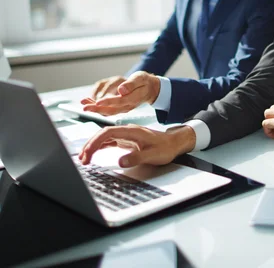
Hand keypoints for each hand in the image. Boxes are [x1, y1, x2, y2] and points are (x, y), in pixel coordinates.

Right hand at [79, 124, 195, 167]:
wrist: (173, 143)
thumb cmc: (165, 148)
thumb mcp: (152, 155)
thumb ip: (136, 157)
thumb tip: (120, 161)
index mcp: (131, 131)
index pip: (108, 132)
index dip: (96, 141)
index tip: (88, 153)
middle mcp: (126, 131)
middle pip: (103, 134)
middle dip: (90, 144)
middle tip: (82, 159)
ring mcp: (125, 135)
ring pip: (104, 137)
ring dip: (93, 146)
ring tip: (84, 158)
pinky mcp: (126, 141)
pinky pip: (109, 141)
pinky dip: (99, 147)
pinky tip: (93, 153)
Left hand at [81, 71, 160, 115]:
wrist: (150, 89)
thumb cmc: (144, 82)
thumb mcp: (140, 78)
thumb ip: (131, 84)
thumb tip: (121, 90)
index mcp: (134, 98)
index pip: (120, 101)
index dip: (109, 102)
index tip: (98, 102)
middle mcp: (128, 106)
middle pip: (111, 110)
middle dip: (97, 109)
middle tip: (85, 107)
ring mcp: (124, 108)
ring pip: (108, 111)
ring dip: (95, 109)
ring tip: (84, 104)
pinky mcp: (120, 108)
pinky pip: (108, 109)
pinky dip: (98, 107)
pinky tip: (90, 103)